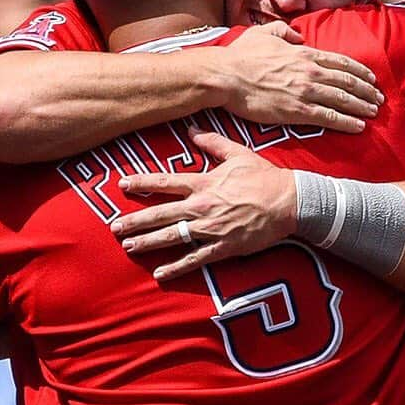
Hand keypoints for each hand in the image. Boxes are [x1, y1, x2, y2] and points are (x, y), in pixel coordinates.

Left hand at [112, 129, 296, 280]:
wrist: (290, 202)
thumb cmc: (265, 177)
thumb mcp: (239, 154)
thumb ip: (213, 143)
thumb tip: (193, 130)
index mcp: (204, 183)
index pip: (166, 182)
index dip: (142, 183)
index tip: (122, 185)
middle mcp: (202, 206)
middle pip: (161, 213)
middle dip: (136, 221)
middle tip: (114, 228)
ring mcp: (211, 228)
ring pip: (172, 236)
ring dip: (148, 242)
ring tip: (129, 247)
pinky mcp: (223, 247)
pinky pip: (195, 259)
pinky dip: (176, 267)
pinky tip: (159, 274)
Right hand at [206, 22, 382, 133]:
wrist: (226, 77)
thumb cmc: (240, 56)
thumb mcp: (264, 33)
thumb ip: (285, 32)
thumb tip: (298, 36)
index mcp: (304, 53)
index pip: (341, 62)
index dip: (360, 71)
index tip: (371, 79)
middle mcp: (310, 72)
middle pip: (348, 82)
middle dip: (367, 91)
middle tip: (379, 99)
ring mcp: (306, 92)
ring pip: (344, 100)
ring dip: (362, 107)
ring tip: (374, 112)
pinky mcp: (297, 111)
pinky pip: (330, 118)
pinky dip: (347, 122)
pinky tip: (359, 126)